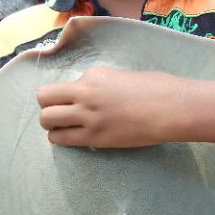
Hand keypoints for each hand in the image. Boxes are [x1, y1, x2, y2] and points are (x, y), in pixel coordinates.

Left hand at [36, 67, 181, 146]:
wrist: (171, 108)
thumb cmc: (156, 88)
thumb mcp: (121, 77)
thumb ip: (101, 84)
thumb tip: (92, 94)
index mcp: (93, 75)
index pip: (63, 85)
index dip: (65, 94)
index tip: (75, 101)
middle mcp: (85, 93)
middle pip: (43, 98)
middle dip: (48, 107)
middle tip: (59, 115)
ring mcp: (88, 116)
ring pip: (47, 120)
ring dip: (51, 124)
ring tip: (63, 128)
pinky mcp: (95, 137)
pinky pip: (62, 139)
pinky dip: (60, 139)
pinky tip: (71, 138)